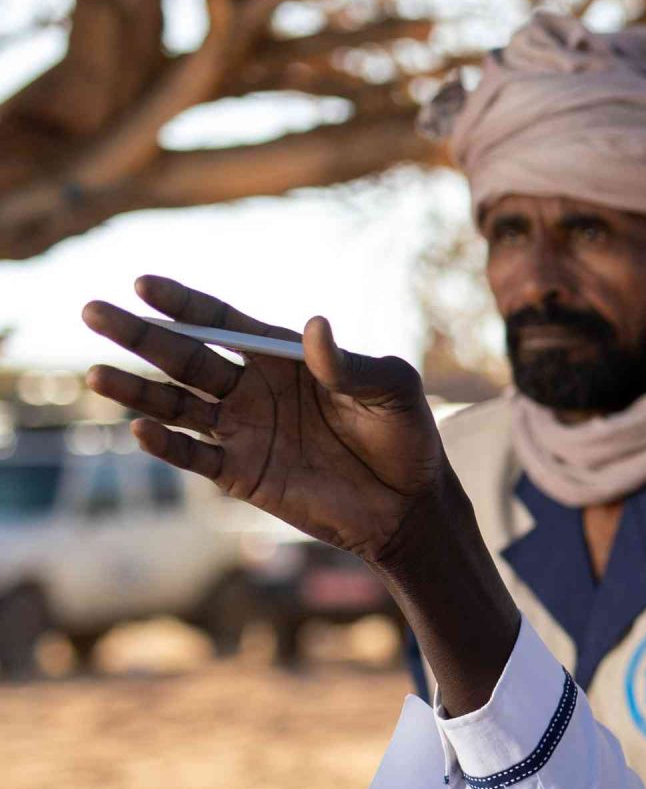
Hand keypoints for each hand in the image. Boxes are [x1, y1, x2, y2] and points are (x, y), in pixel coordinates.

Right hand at [83, 276, 443, 562]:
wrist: (411, 504)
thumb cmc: (406, 435)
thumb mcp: (391, 389)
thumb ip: (350, 363)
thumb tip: (313, 328)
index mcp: (284, 357)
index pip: (222, 321)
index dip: (183, 302)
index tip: (143, 284)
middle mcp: (254, 389)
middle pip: (184, 356)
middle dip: (139, 335)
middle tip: (92, 311)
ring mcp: (243, 431)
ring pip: (177, 405)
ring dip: (137, 391)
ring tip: (94, 374)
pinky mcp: (243, 474)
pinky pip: (196, 456)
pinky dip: (167, 446)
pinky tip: (144, 430)